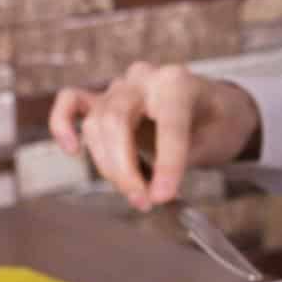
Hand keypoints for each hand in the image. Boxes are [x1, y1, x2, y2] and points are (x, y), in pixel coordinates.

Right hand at [49, 63, 260, 210]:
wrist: (214, 105)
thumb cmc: (218, 121)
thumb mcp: (219, 139)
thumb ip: (186, 158)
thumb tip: (155, 190)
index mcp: (178, 83)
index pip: (167, 123)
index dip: (166, 162)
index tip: (164, 197)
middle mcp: (144, 79)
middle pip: (117, 120)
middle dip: (126, 169)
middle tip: (144, 202)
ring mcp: (120, 87)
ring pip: (96, 124)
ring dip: (108, 166)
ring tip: (135, 194)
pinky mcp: (103, 99)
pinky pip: (71, 103)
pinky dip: (62, 125)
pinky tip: (73, 150)